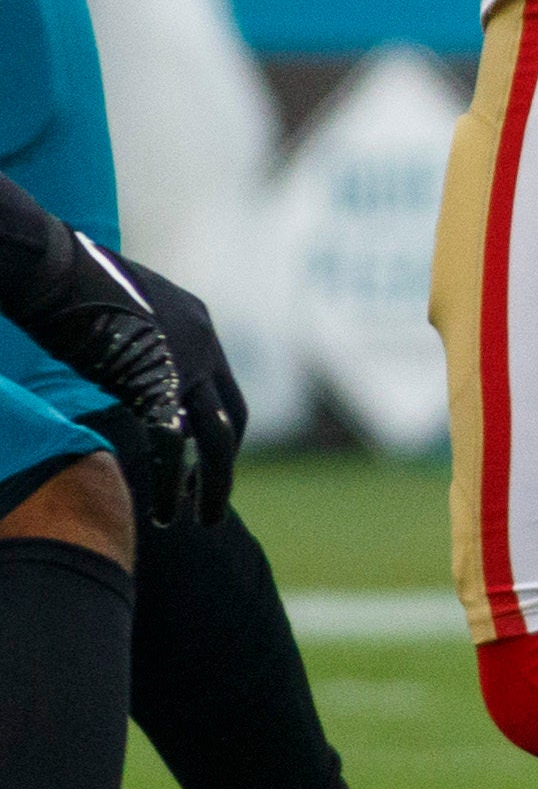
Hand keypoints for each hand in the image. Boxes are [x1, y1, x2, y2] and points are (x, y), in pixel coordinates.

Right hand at [40, 231, 198, 527]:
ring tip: (199, 520)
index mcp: (199, 322)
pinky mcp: (156, 383)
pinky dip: (171, 484)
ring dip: (211, 485)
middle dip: (224, 464)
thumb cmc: (71, 283)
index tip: (207, 461)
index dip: (219, 430)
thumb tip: (126, 365)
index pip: (223, 389)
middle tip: (212, 502)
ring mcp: (186, 363)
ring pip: (215, 439)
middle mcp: (205, 343)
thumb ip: (138, 341)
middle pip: (232, 418)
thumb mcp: (121, 310)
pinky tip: (165, 514)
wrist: (54, 268)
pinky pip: (174, 446)